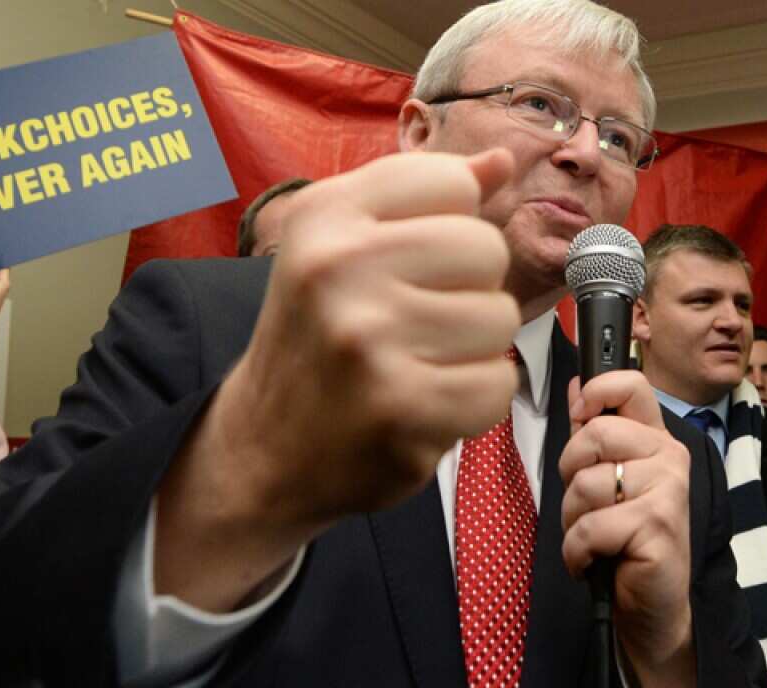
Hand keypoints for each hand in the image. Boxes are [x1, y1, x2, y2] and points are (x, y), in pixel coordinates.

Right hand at [156, 150, 521, 610]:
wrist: (263, 447)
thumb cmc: (316, 336)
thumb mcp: (344, 246)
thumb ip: (421, 197)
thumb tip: (503, 160)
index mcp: (323, 216)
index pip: (452, 184)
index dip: (449, 227)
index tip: (411, 263)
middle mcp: (338, 267)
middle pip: (486, 249)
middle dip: (469, 289)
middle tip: (417, 323)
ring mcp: (368, 339)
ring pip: (500, 318)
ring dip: (475, 348)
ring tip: (420, 362)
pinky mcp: (400, 405)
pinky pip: (496, 383)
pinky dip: (475, 399)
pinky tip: (428, 402)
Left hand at [558, 370, 695, 687]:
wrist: (652, 605)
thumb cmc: (624, 540)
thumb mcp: (605, 480)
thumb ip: (592, 432)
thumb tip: (576, 385)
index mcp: (656, 439)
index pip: (631, 385)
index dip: (596, 391)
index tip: (579, 416)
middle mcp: (669, 458)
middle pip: (595, 434)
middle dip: (570, 474)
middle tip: (585, 505)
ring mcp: (669, 491)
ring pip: (586, 485)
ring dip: (573, 521)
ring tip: (593, 539)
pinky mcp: (659, 527)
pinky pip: (591, 527)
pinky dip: (578, 552)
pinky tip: (594, 562)